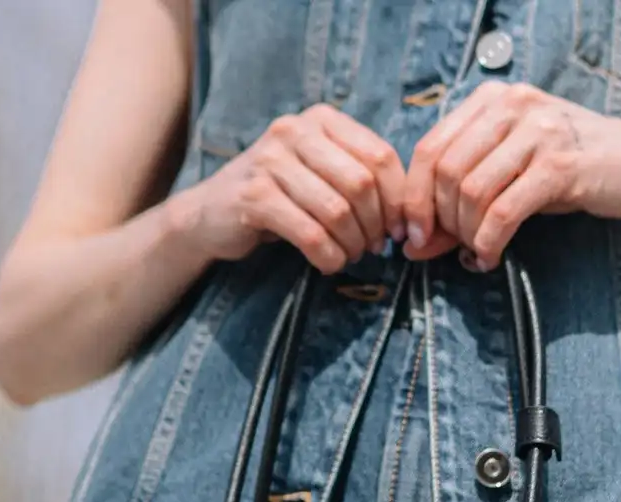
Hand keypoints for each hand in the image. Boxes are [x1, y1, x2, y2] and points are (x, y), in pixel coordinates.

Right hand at [168, 104, 406, 273]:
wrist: (213, 213)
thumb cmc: (281, 197)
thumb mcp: (322, 174)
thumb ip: (361, 180)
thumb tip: (408, 218)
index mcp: (321, 119)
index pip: (380, 156)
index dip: (399, 201)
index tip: (400, 231)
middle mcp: (295, 130)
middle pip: (362, 184)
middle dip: (376, 226)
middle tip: (373, 248)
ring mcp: (270, 161)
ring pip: (337, 211)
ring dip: (352, 245)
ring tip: (350, 256)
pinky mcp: (254, 197)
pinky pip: (309, 234)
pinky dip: (328, 257)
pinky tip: (329, 263)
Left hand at [402, 82, 620, 267]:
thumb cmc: (569, 171)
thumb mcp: (511, 173)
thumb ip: (462, 200)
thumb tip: (414, 246)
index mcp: (492, 100)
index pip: (430, 148)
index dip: (413, 199)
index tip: (412, 236)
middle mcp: (512, 107)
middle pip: (446, 171)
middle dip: (439, 221)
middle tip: (448, 249)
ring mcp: (538, 133)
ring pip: (471, 193)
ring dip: (466, 235)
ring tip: (477, 252)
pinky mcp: (559, 166)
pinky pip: (504, 212)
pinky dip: (489, 243)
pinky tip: (491, 258)